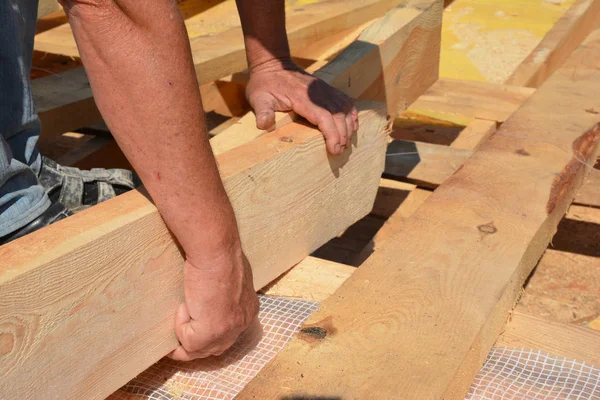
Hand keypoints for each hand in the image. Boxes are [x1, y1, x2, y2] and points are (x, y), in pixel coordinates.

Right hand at [169, 245, 259, 359]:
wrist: (215, 252)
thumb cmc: (220, 255)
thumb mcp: (229, 276)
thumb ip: (224, 293)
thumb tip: (212, 298)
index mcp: (248, 309)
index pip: (229, 333)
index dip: (211, 336)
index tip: (194, 329)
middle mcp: (242, 324)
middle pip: (216, 347)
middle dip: (195, 346)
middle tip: (176, 344)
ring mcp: (227, 331)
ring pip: (199, 350)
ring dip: (184, 338)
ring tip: (172, 332)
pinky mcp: (209, 333)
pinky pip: (187, 341)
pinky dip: (180, 325)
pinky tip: (183, 306)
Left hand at [246, 58, 358, 154]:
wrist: (273, 64)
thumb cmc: (264, 84)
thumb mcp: (258, 98)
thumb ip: (262, 111)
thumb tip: (263, 125)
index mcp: (302, 98)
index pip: (324, 117)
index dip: (332, 134)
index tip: (335, 149)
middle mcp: (317, 93)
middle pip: (338, 115)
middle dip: (342, 135)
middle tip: (340, 151)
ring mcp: (324, 89)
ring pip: (344, 109)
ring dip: (348, 127)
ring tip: (345, 143)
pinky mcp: (327, 89)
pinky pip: (345, 101)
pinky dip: (351, 114)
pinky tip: (352, 126)